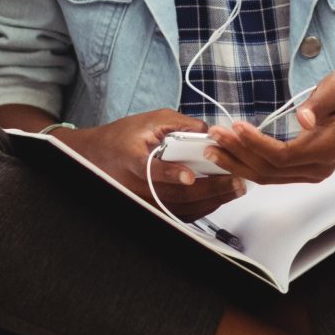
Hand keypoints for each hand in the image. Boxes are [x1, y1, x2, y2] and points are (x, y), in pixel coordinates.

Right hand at [66, 109, 246, 219]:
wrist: (99, 156)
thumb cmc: (125, 137)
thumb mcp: (150, 120)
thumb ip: (179, 123)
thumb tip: (208, 131)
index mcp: (133, 158)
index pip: (149, 169)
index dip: (169, 173)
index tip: (189, 175)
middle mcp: (137, 185)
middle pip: (175, 194)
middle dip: (209, 188)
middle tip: (235, 181)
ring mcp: (144, 201)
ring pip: (180, 208)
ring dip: (211, 200)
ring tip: (235, 189)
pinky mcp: (152, 209)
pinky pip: (179, 214)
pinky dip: (202, 208)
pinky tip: (220, 199)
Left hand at [202, 69, 334, 184]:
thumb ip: (321, 102)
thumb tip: (303, 118)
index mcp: (327, 148)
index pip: (283, 155)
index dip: (256, 144)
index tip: (235, 127)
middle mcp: (319, 168)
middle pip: (270, 170)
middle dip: (238, 154)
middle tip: (213, 137)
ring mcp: (313, 172)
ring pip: (268, 177)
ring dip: (239, 164)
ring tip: (214, 149)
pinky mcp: (305, 170)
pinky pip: (273, 174)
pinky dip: (249, 165)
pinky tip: (231, 155)